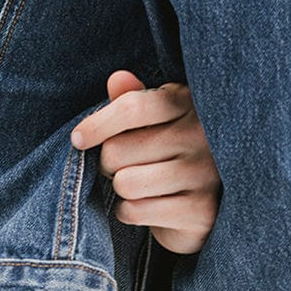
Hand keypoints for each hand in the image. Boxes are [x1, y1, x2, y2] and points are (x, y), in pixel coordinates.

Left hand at [71, 70, 222, 254]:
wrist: (212, 198)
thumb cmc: (172, 147)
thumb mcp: (155, 116)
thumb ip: (133, 98)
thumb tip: (117, 79)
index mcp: (188, 102)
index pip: (132, 108)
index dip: (97, 124)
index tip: (78, 138)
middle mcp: (201, 135)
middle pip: (117, 150)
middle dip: (109, 162)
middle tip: (125, 163)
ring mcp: (204, 173)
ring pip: (125, 183)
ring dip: (121, 188)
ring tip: (137, 182)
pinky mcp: (200, 210)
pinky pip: (136, 211)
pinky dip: (131, 211)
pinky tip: (148, 204)